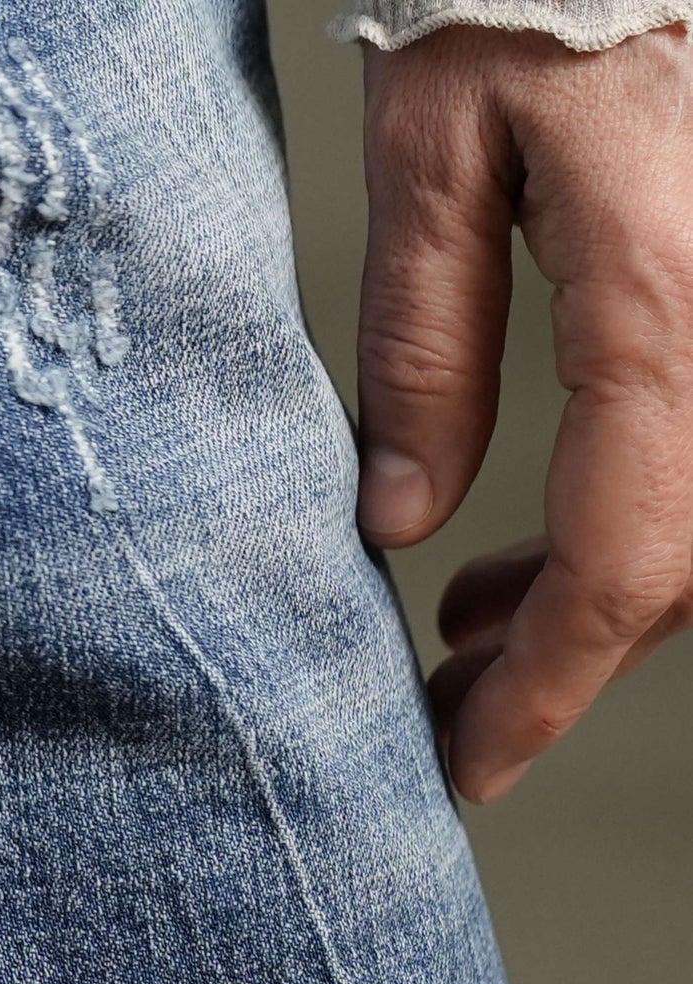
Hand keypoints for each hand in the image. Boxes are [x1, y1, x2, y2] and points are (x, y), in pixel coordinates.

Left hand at [356, 22, 692, 800]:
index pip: (622, 565)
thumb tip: (398, 522)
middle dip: (560, 662)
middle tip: (444, 709)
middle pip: (677, 567)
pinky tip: (530, 548)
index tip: (467, 763)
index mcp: (666, 302)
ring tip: (464, 627)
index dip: (544, 691)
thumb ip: (422, 343)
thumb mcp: (437, 141)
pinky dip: (632, 516)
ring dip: (591, 596)